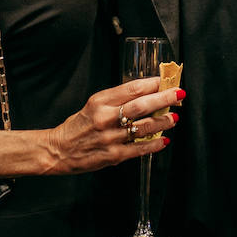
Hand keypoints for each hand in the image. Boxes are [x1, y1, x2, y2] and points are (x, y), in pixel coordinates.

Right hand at [46, 76, 182, 173]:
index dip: (152, 83)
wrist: (58, 150)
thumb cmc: (78, 125)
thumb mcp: (94, 104)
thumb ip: (117, 99)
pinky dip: (154, 144)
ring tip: (174, 118)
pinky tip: (164, 140)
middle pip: (141, 105)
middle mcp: (105, 118)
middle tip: (179, 94)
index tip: (166, 81)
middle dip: (164, 99)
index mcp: (100, 101)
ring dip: (163, 122)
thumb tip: (146, 92)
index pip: (132, 88)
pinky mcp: (113, 156)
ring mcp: (110, 138)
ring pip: (143, 127)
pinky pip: (139, 149)